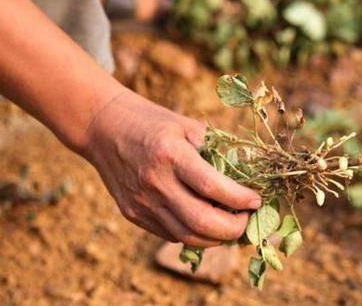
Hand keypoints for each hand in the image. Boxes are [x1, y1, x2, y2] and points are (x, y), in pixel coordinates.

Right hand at [81, 91, 261, 247]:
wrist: (104, 127)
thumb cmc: (154, 123)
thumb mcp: (188, 126)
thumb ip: (217, 151)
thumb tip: (249, 177)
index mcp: (171, 154)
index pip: (212, 187)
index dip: (240, 199)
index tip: (257, 200)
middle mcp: (155, 182)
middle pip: (201, 222)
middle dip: (233, 228)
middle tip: (248, 220)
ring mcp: (142, 202)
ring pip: (187, 237)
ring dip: (216, 238)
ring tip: (232, 226)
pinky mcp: (133, 214)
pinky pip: (171, 234)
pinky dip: (195, 234)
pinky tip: (207, 223)